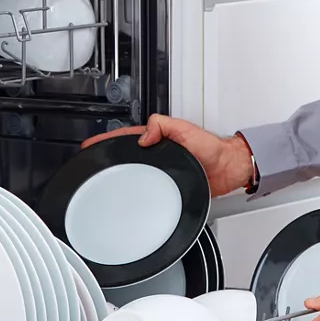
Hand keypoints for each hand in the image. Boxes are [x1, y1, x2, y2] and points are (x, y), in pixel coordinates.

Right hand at [81, 114, 254, 196]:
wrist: (228, 169)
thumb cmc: (213, 149)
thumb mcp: (185, 129)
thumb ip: (164, 126)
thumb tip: (144, 135)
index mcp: (159, 137)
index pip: (127, 137)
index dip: (108, 140)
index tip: (92, 144)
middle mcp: (159, 153)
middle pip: (128, 154)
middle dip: (109, 156)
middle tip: (91, 162)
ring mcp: (163, 169)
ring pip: (136, 171)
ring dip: (121, 174)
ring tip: (102, 177)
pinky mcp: (168, 185)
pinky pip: (148, 186)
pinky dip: (137, 188)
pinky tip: (129, 194)